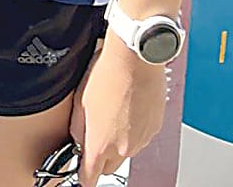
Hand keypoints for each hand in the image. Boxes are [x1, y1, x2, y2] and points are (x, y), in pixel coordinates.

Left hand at [69, 37, 167, 186]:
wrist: (135, 59)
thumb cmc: (108, 73)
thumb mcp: (80, 100)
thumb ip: (78, 128)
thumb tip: (79, 139)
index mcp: (100, 145)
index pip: (90, 177)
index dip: (84, 176)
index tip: (82, 174)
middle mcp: (123, 149)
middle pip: (109, 167)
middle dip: (101, 156)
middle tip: (96, 132)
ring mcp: (141, 140)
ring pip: (126, 151)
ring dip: (118, 139)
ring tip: (114, 109)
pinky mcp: (154, 129)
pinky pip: (140, 137)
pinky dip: (134, 128)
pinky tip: (128, 105)